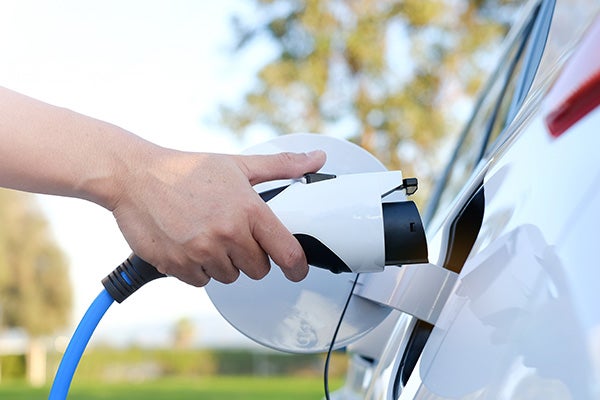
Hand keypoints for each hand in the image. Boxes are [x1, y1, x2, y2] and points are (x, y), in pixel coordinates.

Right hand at [111, 148, 325, 286]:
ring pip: (229, 276)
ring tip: (206, 234)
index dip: (297, 267)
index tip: (297, 271)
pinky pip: (201, 282)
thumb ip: (281, 166)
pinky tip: (188, 243)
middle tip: (233, 234)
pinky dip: (197, 269)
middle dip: (250, 256)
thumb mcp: (237, 164)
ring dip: (222, 262)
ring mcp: (202, 252)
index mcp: (248, 210)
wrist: (135, 176)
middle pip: (258, 270)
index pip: (287, 253)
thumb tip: (317, 159)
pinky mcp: (178, 266)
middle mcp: (228, 234)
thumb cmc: (186, 170)